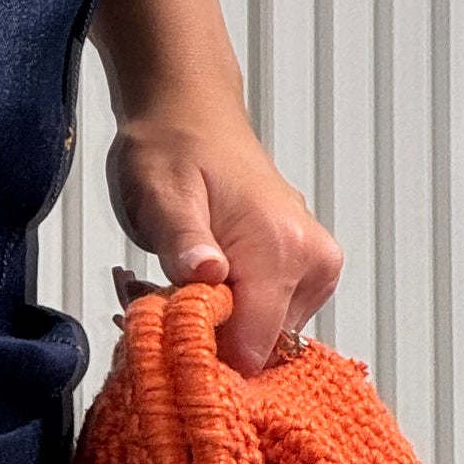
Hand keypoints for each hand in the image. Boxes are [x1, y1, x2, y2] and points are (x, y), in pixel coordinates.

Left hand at [104, 97, 342, 376]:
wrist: (190, 112)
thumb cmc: (173, 147)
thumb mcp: (160, 191)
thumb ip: (182, 238)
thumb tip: (206, 273)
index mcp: (282, 247)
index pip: (253, 348)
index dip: (202, 351)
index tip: (162, 328)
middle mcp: (312, 262)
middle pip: (256, 346)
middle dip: (199, 336)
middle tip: (149, 300)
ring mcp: (314, 268)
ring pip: (259, 336)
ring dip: (208, 325)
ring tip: (165, 285)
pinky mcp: (307, 271)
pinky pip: (266, 316)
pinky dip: (224, 312)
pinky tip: (189, 284)